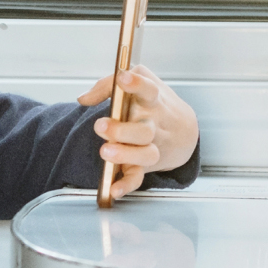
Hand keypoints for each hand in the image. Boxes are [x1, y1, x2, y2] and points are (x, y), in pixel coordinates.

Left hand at [76, 65, 198, 199]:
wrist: (184, 130)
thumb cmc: (152, 103)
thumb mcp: (139, 84)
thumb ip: (108, 85)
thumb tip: (83, 98)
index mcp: (152, 100)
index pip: (148, 89)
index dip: (136, 84)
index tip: (124, 78)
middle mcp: (154, 123)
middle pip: (143, 129)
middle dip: (122, 130)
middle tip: (100, 126)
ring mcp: (152, 145)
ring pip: (145, 154)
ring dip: (125, 155)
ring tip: (106, 152)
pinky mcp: (145, 165)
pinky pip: (138, 177)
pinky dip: (126, 185)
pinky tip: (114, 189)